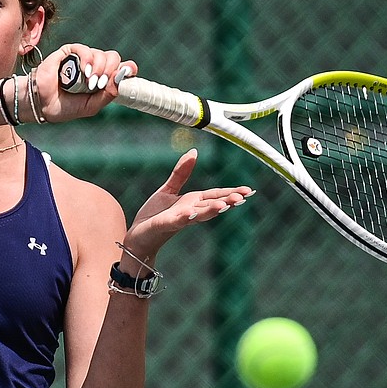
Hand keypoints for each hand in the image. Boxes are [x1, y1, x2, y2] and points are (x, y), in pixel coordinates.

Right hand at [36, 44, 136, 122]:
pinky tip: (85, 70)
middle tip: (101, 84)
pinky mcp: (68, 52)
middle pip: (112, 58)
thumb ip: (108, 94)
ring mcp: (82, 58)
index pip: (120, 67)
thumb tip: (120, 79)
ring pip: (100, 54)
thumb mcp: (92, 106)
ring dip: (99, 68)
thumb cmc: (66, 107)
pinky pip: (83, 49)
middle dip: (111, 70)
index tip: (130, 70)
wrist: (43, 105)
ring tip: (90, 82)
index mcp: (102, 79)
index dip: (128, 67)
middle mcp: (94, 66)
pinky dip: (87, 59)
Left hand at [123, 149, 254, 259]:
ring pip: (199, 214)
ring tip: (223, 205)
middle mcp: (190, 211)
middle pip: (212, 204)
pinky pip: (177, 221)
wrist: (138, 235)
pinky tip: (190, 213)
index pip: (215, 195)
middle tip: (243, 197)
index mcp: (193, 202)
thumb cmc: (154, 214)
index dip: (231, 192)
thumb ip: (181, 172)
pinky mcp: (165, 225)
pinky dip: (184, 217)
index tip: (248, 191)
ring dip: (211, 210)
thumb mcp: (169, 189)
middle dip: (227, 201)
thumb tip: (194, 152)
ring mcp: (179, 219)